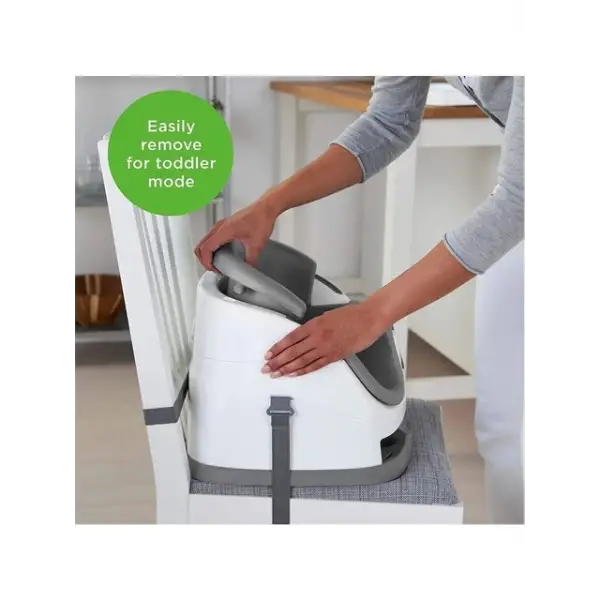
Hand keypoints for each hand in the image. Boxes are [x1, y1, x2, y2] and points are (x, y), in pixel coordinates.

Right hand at [194, 199, 278, 269]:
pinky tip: (222, 254)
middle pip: (201, 245)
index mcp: (224, 231)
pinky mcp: (225, 225)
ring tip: (218, 263)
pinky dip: (212, 247)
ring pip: (205, 241)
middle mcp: (219, 227)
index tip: (214, 270)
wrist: (266, 207)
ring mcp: (221, 225)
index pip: (206, 248)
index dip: (206, 261)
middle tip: (214, 269)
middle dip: (204, 259)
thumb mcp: (257, 244)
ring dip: (207, 253)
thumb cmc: (261, 219)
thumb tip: (247, 270)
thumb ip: (251, 260)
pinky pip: (212, 237)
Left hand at [262, 301, 385, 376]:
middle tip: (265, 369)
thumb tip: (300, 336)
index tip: (267, 355)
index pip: (290, 338)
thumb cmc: (350, 314)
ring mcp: (326, 348)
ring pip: (302, 361)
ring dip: (287, 369)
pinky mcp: (335, 356)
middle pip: (293, 352)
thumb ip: (313, 326)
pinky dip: (303, 370)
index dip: (278, 348)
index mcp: (314, 324)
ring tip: (275, 374)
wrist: (369, 319)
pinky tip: (293, 374)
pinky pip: (315, 365)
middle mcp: (317, 337)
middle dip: (277, 361)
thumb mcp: (326, 316)